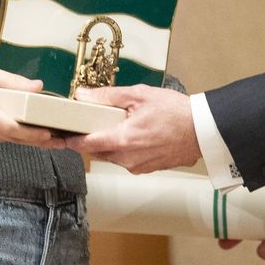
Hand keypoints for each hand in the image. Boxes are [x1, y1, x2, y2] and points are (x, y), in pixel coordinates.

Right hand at [0, 63, 61, 148]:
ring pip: (3, 139)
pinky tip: (23, 133)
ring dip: (23, 138)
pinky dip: (8, 135)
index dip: (29, 133)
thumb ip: (11, 80)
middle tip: (57, 140)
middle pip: (10, 137)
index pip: (9, 126)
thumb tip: (37, 86)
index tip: (47, 133)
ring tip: (46, 137)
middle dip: (34, 139)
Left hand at [63, 85, 198, 172]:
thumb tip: (83, 95)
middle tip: (90, 122)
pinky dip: (124, 149)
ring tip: (118, 125)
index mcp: (123, 140)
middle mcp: (127, 159)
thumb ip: (107, 96)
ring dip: (109, 143)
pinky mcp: (147, 169)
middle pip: (97, 151)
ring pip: (112, 156)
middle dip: (91, 138)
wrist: (203, 130)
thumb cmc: (176, 112)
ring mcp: (138, 166)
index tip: (61, 134)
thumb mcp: (139, 95)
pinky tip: (134, 135)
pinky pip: (127, 160)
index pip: (86, 144)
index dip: (70, 139)